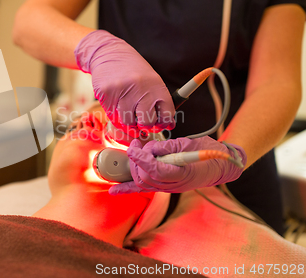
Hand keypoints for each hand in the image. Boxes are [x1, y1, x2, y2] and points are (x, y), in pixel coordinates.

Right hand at [74, 30, 174, 131]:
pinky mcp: (107, 94)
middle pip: (146, 122)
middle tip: (138, 117)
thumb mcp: (150, 81)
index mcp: (156, 85)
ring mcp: (123, 91)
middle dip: (142, 123)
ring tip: (125, 106)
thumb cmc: (132, 71)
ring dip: (126, 119)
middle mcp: (141, 88)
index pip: (166, 114)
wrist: (109, 53)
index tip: (157, 123)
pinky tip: (114, 100)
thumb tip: (168, 126)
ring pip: (127, 122)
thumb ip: (158, 102)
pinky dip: (114, 113)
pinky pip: (112, 116)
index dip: (162, 123)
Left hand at [109, 136, 246, 193]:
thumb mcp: (189, 144)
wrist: (220, 166)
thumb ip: (168, 147)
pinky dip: (126, 189)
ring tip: (136, 152)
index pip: (154, 170)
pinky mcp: (164, 186)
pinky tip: (114, 190)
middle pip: (145, 177)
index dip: (141, 158)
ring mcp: (168, 187)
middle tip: (137, 145)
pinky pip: (143, 189)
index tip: (134, 147)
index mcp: (181, 174)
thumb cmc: (209, 154)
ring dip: (134, 166)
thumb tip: (149, 148)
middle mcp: (172, 185)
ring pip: (142, 182)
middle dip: (136, 160)